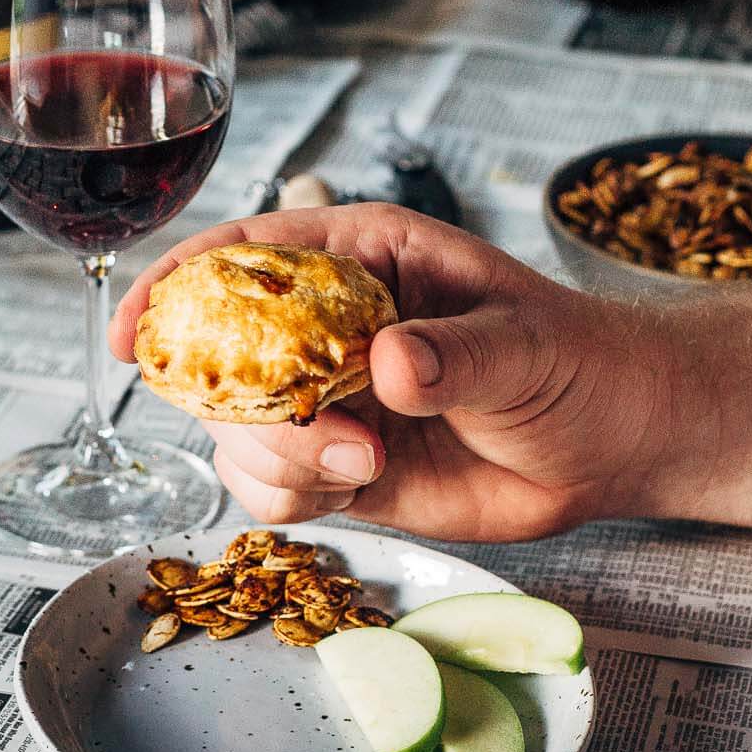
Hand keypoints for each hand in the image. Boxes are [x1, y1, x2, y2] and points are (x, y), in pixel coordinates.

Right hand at [111, 205, 685, 543]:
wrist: (613, 443)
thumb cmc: (576, 361)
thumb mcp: (523, 343)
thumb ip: (455, 353)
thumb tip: (388, 364)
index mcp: (362, 255)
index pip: (245, 253)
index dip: (177, 284)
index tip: (138, 332)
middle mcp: (329, 323)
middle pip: (224, 354)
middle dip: (248, 407)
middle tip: (333, 440)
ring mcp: (329, 396)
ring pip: (240, 429)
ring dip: (281, 460)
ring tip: (369, 464)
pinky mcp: (343, 463)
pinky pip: (273, 485)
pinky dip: (295, 497)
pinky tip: (361, 486)